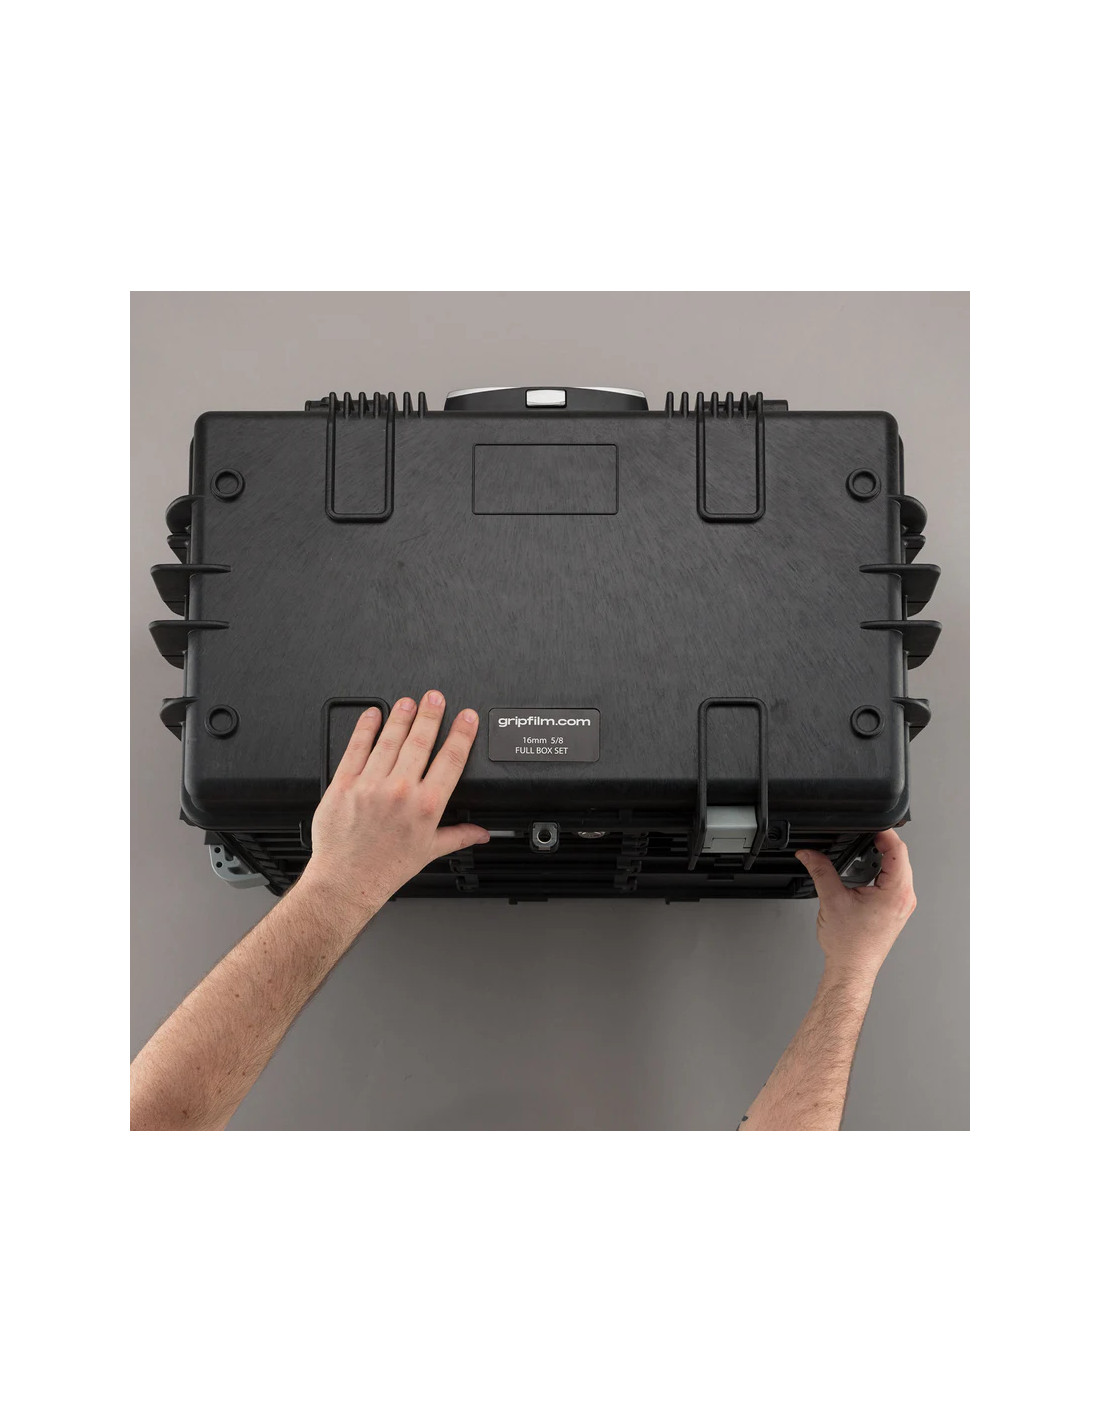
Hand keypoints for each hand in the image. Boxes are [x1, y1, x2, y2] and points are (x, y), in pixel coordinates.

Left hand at [297, 691, 488, 924]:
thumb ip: (458, 836)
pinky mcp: (344, 784)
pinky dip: (365, 729)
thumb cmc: (386, 869)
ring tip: (409, 702)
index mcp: (426, 806)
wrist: (347, 880)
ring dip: (401, 717)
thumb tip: (481, 833)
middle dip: (431, 714)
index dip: (461, 734)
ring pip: (389, 740)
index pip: (450, 760)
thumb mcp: (429, 851)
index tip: (466, 717)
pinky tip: (373, 715)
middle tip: (435, 697)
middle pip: (420, 741)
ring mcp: (371, 785)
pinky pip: (356, 749)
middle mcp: (400, 791)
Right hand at [794, 830, 916, 986]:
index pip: (898, 850)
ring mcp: (902, 905)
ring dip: (882, 858)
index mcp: (896, 892)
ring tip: (863, 852)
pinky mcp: (895, 911)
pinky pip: (895, 883)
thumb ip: (820, 870)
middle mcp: (904, 898)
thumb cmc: (849, 945)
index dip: (885, 833)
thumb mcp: (831, 899)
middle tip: (863, 834)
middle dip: (882, 843)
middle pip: (901, 857)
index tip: (872, 825)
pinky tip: (866, 872)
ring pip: (899, 870)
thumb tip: (809, 854)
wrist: (851, 970)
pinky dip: (882, 873)